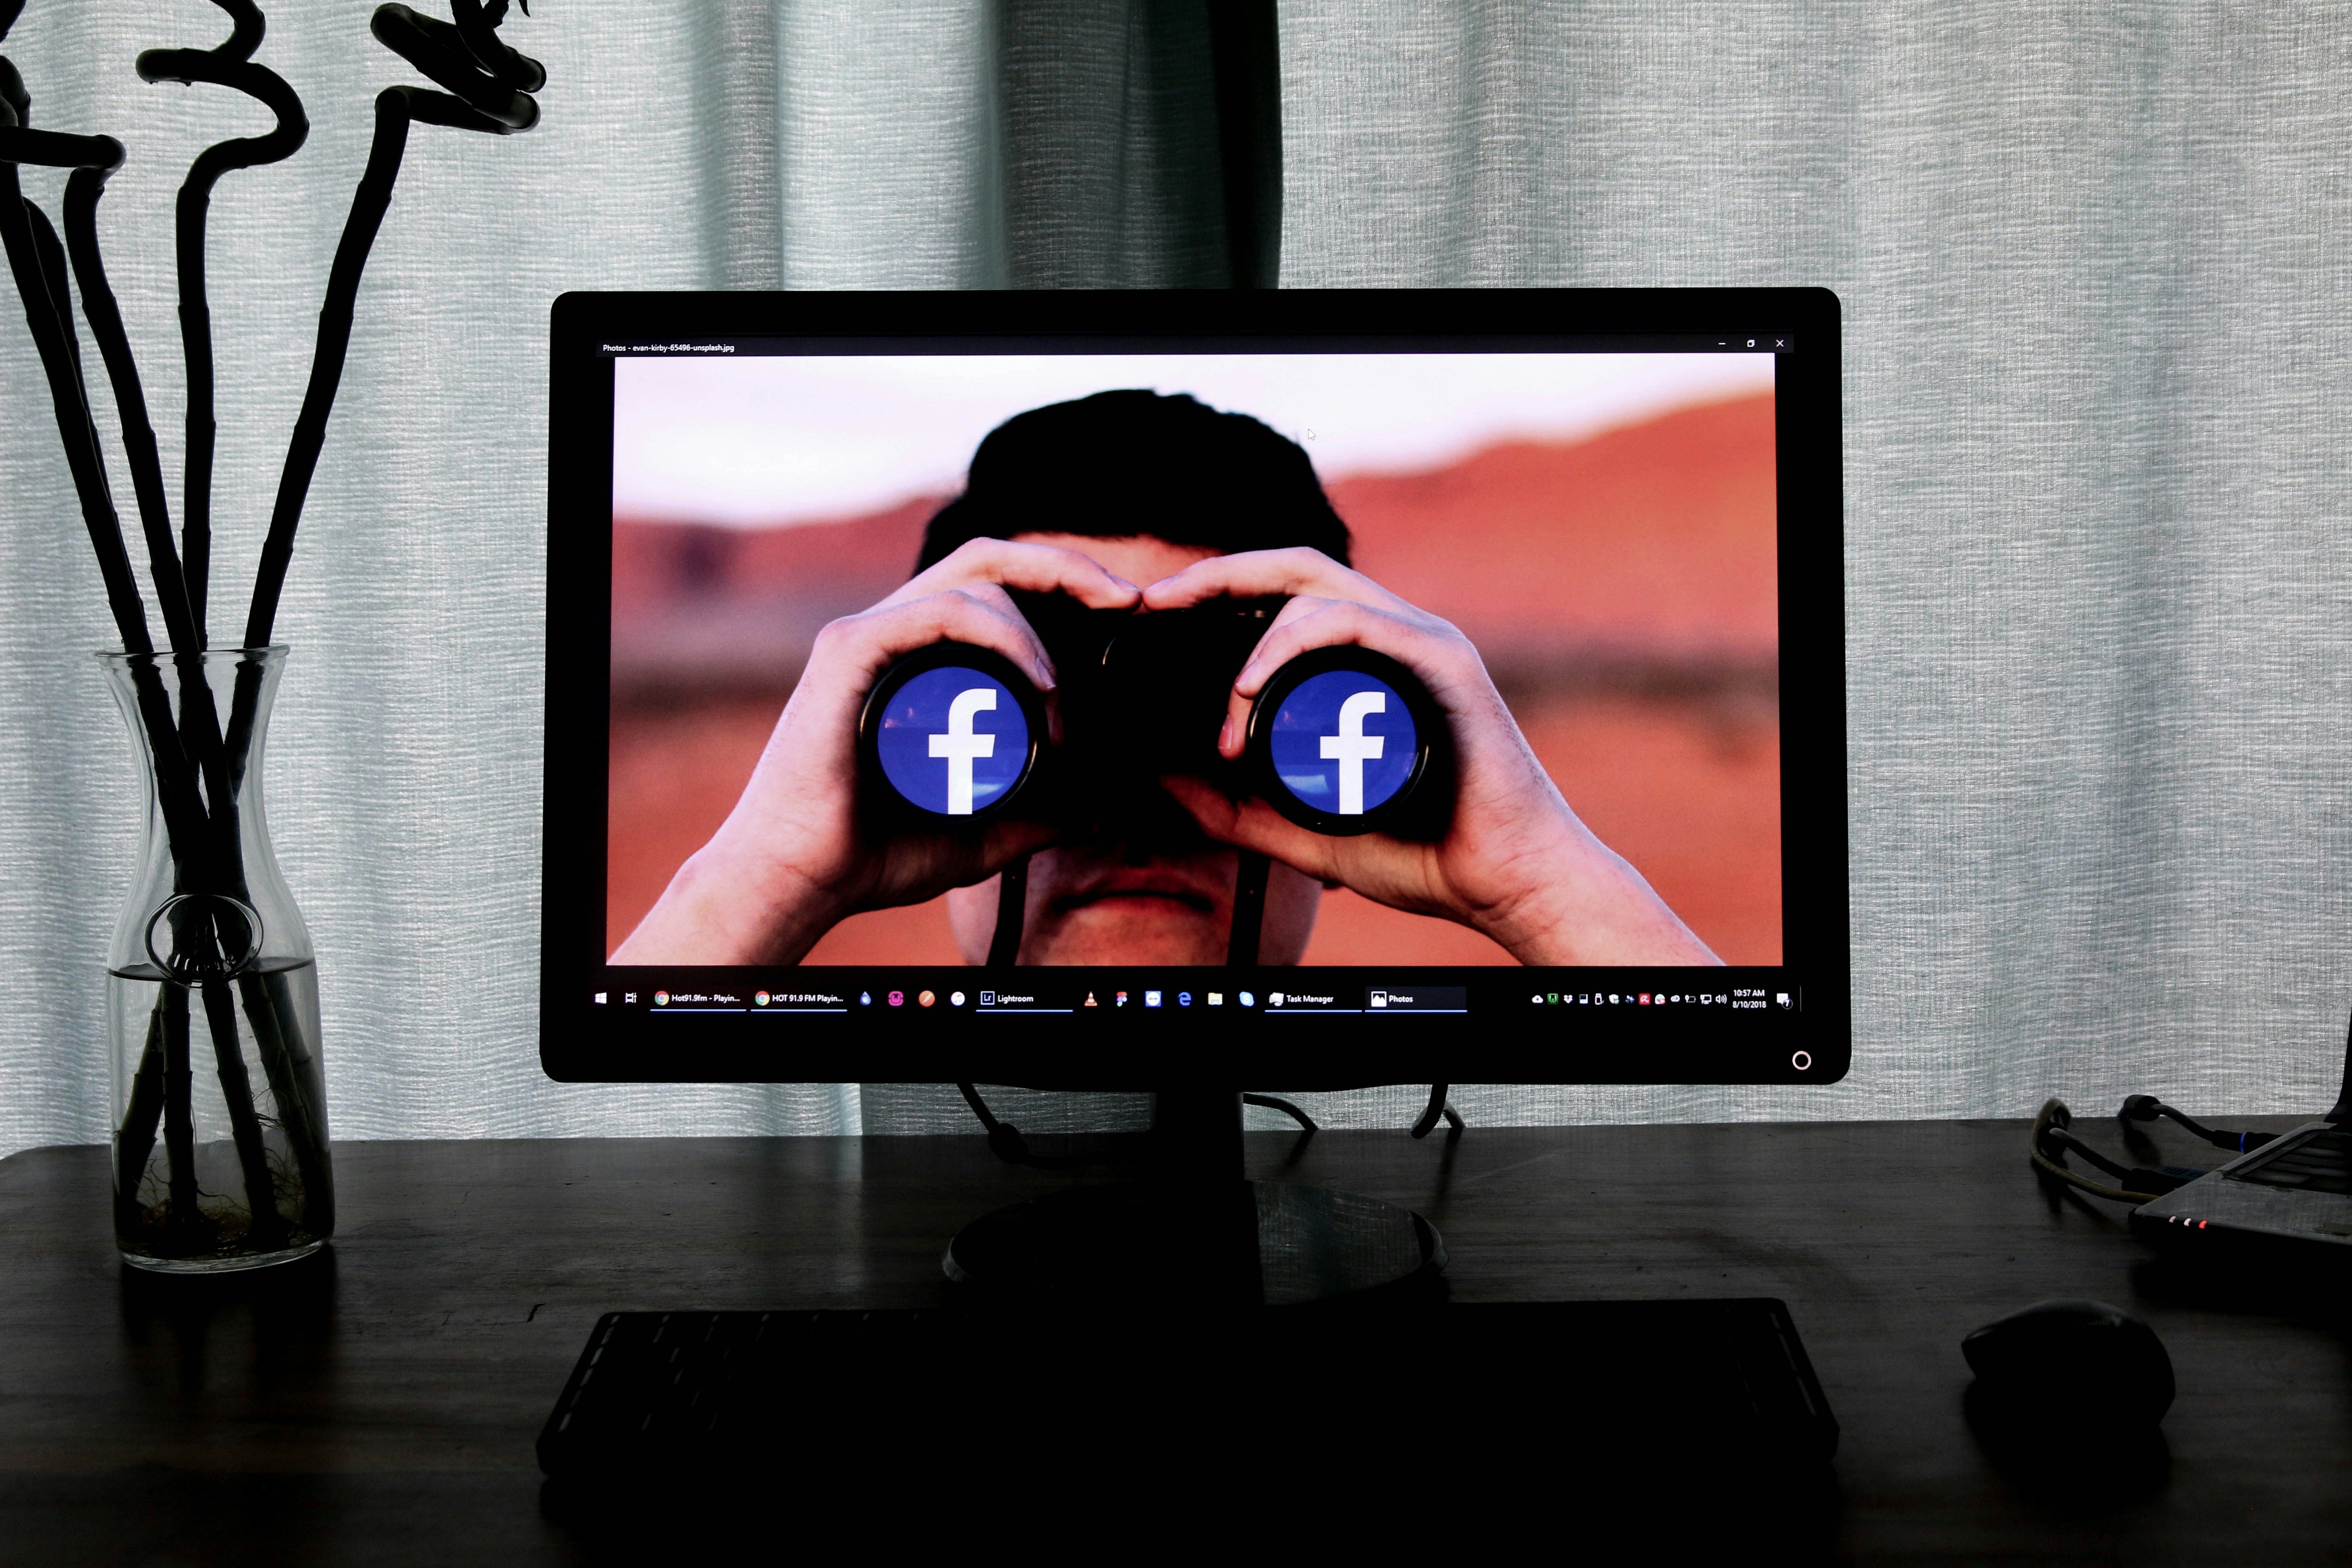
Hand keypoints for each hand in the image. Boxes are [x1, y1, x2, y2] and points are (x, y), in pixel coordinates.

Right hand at [613, 538, 1139, 964]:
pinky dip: (1002, 634)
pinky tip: (1040, 681)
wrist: (799, 880)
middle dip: (1067, 568)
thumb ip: (1031, 819)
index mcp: (919, 658)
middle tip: (1127, 600)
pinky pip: (939, 611)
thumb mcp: (977, 833)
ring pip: (975, 582)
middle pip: (990, 559)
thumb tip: (1091, 810)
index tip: (1125, 613)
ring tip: (1063, 700)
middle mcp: (892, 632)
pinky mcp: (848, 651)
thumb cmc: (871, 854)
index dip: (1063, 585)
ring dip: (1039, 633)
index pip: (998, 588)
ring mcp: (868, 635)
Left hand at [1143, 548, 1721, 965]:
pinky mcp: (1442, 661)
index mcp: (1367, 662)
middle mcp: (1396, 636)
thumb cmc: (1423, 854)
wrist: (1506, 884)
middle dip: (1215, 575)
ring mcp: (1421, 642)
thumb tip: (1163, 780)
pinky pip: (1353, 622)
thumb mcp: (1301, 832)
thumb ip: (1234, 809)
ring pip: (1314, 591)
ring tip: (1224, 712)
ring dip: (1251, 644)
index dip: (1217, 591)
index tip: (1153, 616)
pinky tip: (1251, 689)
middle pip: (1293, 569)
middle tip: (1154, 603)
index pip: (1283, 596)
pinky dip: (1290, 645)